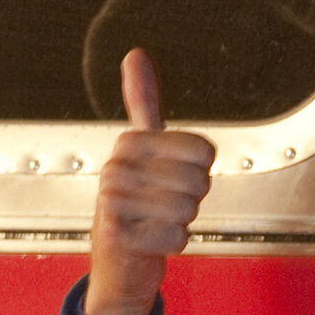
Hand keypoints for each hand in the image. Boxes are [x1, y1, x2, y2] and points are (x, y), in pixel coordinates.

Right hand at [83, 49, 215, 314]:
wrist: (118, 261)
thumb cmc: (137, 201)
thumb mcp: (145, 149)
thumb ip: (143, 102)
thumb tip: (135, 54)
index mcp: (129, 143)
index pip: (203, 150)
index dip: (201, 170)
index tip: (175, 176)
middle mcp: (116, 168)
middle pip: (198, 181)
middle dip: (192, 199)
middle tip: (165, 204)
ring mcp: (112, 203)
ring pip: (188, 209)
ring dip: (182, 222)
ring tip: (157, 221)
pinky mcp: (117, 236)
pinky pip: (176, 237)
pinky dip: (173, 243)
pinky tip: (151, 240)